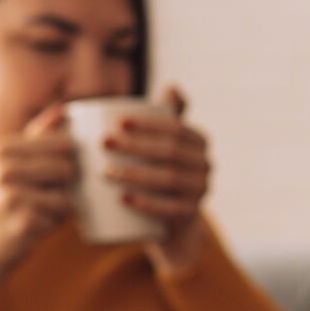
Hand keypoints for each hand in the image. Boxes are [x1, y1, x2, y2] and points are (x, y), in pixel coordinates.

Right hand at [0, 104, 76, 283]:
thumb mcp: (6, 164)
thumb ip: (36, 136)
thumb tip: (63, 109)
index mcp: (3, 148)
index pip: (63, 143)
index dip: (65, 161)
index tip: (47, 176)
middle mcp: (5, 167)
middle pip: (68, 167)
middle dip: (62, 187)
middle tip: (37, 199)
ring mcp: (14, 194)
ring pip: (67, 195)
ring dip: (58, 208)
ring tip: (33, 212)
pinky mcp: (25, 220)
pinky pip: (62, 217)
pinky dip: (53, 225)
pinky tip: (31, 227)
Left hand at [104, 86, 212, 273]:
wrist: (171, 224)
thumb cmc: (160, 172)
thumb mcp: (165, 145)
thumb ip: (166, 117)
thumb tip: (172, 86)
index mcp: (198, 141)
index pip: (175, 127)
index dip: (148, 124)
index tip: (117, 122)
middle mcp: (206, 165)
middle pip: (169, 152)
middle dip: (134, 146)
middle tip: (103, 143)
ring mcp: (201, 191)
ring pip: (168, 180)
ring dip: (135, 174)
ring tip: (104, 172)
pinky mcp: (190, 216)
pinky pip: (171, 209)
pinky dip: (146, 204)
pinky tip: (124, 199)